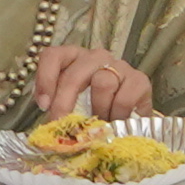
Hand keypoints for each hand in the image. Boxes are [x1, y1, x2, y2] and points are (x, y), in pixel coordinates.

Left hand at [30, 40, 158, 121]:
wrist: (131, 121)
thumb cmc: (96, 112)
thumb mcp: (74, 108)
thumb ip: (60, 110)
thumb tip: (50, 128)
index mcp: (74, 59)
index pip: (54, 56)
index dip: (45, 79)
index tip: (44, 105)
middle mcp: (96, 57)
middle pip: (75, 74)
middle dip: (65, 103)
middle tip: (64, 126)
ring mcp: (119, 66)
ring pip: (102, 83)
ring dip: (97, 110)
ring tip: (98, 126)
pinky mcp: (140, 80)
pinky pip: (124, 98)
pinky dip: (117, 115)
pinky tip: (116, 123)